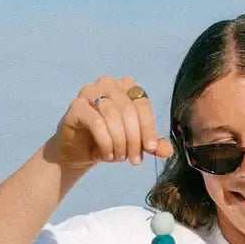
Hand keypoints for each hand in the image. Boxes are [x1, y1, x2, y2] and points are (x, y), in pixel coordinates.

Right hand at [48, 75, 173, 171]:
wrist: (80, 152)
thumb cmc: (110, 142)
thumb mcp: (135, 145)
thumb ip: (152, 144)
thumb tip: (168, 151)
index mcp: (127, 87)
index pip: (143, 104)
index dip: (148, 128)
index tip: (150, 149)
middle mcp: (108, 84)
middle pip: (128, 109)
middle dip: (134, 138)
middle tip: (135, 160)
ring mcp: (89, 92)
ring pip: (112, 115)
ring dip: (120, 141)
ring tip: (120, 157)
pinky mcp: (76, 106)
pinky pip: (96, 122)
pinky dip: (105, 141)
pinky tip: (107, 154)